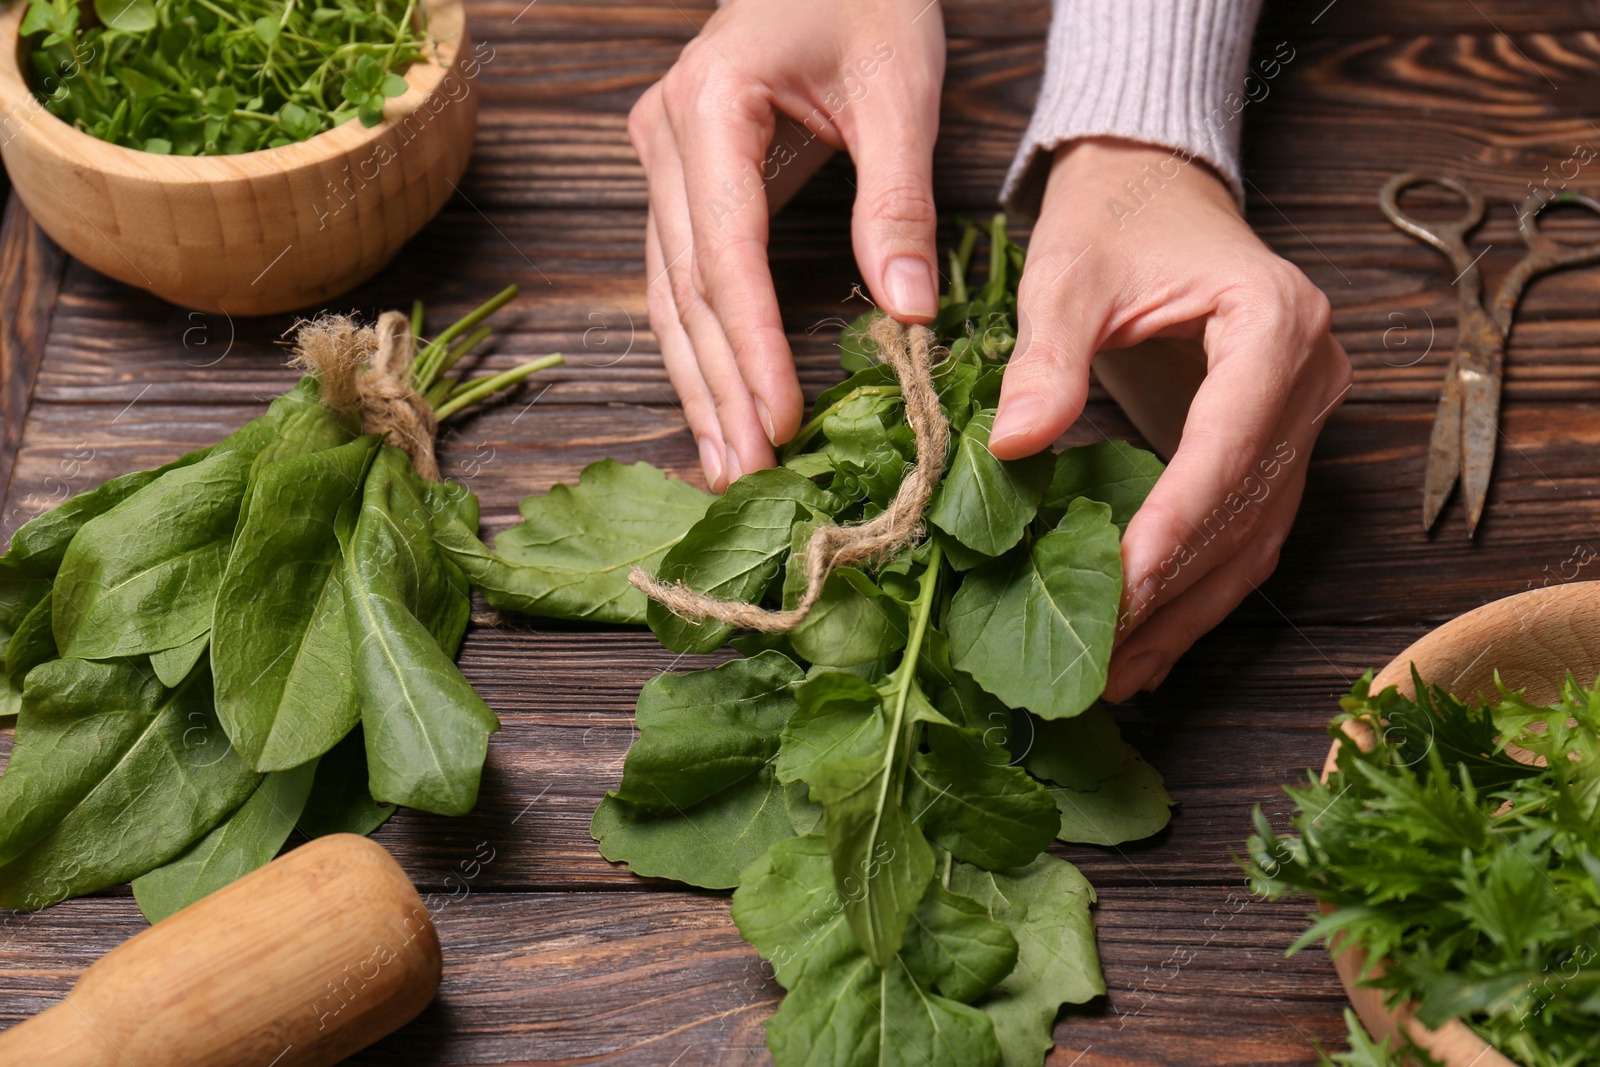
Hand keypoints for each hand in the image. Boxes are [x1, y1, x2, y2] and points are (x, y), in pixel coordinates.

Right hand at [630, 0, 945, 490]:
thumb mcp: (900, 88)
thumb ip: (897, 200)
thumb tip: (909, 313)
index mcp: (711, 104)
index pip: (727, 253)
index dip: (754, 346)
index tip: (782, 420)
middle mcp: (665, 136)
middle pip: (685, 288)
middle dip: (718, 387)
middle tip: (746, 476)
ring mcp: (662, 158)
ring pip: (669, 294)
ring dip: (698, 383)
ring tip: (724, 465)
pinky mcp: (679, 179)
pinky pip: (681, 277)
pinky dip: (701, 345)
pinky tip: (719, 404)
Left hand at [989, 138, 1351, 700]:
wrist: (1155, 191)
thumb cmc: (1114, 220)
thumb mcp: (1067, 276)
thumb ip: (1046, 358)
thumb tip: (1013, 446)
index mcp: (1277, 324)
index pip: (1229, 448)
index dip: (1174, 527)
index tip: (1118, 592)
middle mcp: (1310, 377)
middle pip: (1247, 507)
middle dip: (1173, 590)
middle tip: (1103, 658)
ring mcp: (1301, 415)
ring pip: (1255, 536)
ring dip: (1188, 610)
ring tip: (1120, 674)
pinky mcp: (1273, 443)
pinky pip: (1244, 529)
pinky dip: (1196, 587)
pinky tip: (1149, 642)